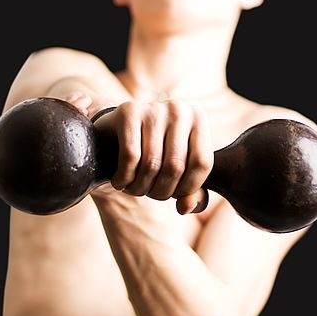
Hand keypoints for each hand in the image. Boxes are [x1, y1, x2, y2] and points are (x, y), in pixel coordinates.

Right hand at [66, 94, 212, 214]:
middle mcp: (180, 109)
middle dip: (161, 191)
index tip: (174, 194)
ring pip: (152, 164)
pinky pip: (130, 156)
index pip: (202, 163)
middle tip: (149, 194)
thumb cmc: (154, 155)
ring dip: (140, 188)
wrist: (114, 135)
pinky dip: (124, 178)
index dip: (188, 187)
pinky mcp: (128, 111)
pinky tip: (120, 181)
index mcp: (199, 119)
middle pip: (176, 166)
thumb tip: (186, 207)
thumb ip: (191, 192)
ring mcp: (154, 108)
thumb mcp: (178, 172)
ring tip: (134, 189)